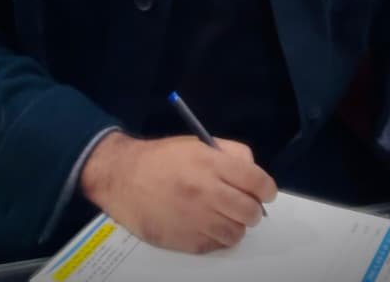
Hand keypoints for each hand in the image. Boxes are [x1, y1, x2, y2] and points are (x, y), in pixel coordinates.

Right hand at [79, 131, 276, 252]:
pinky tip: (207, 224)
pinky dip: (218, 237)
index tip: (266, 192)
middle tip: (246, 205)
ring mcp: (197, 220)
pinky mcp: (187, 241)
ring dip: (236, 225)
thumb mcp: (196, 144)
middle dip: (253, 209)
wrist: (123, 179)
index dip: (267, 189)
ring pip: (237, 233)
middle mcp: (206, 193)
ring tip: (224, 215)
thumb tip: (253, 172)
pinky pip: (217, 245)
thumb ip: (229, 154)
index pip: (256, 181)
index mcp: (210, 164)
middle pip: (250, 211)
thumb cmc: (162, 158)